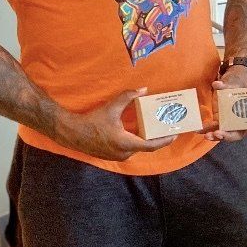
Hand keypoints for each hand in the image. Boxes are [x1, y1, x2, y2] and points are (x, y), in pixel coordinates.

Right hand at [55, 87, 177, 161]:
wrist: (72, 133)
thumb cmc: (92, 121)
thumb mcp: (112, 107)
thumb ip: (128, 97)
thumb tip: (143, 89)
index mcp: (126, 143)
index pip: (151, 145)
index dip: (164, 140)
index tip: (175, 134)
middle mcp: (124, 153)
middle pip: (145, 147)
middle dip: (156, 138)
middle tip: (164, 128)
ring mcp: (117, 157)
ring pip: (136, 148)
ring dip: (144, 140)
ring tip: (153, 128)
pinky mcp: (111, 156)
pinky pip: (128, 149)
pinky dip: (135, 142)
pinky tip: (137, 132)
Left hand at [201, 64, 246, 141]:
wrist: (231, 81)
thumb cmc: (239, 82)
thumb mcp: (236, 81)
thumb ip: (228, 83)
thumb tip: (217, 84)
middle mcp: (242, 121)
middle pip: (239, 134)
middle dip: (229, 136)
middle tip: (220, 133)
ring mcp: (230, 123)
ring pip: (226, 134)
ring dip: (217, 136)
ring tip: (208, 135)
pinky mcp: (220, 121)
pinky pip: (214, 128)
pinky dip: (207, 130)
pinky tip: (199, 130)